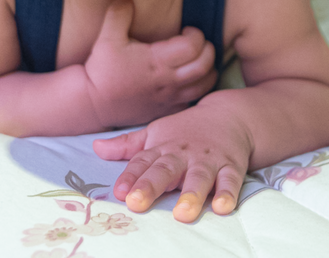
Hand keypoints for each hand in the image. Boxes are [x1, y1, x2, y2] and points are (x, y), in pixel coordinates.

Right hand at [83, 0, 217, 127]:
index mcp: (157, 62)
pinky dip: (198, 88)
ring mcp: (170, 98)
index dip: (196, 35)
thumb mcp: (107, 39)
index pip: (193, 47)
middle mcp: (168, 81)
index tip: (187, 31)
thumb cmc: (102, 71)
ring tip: (198, 60)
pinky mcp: (168, 110)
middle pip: (205, 65)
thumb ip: (119, 14)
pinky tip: (189, 79)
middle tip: (197, 43)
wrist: (93, 103)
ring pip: (204, 85)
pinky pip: (193, 101)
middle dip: (208, 50)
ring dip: (208, 70)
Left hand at [93, 101, 253, 222]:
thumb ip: (127, 145)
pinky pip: (230, 181)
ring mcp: (208, 160)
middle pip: (166, 169)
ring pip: (199, 177)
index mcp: (162, 148)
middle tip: (137, 202)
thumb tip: (96, 147)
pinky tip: (222, 207)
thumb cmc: (187, 130)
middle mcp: (183, 154)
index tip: (120, 192)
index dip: (130, 177)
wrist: (231, 116)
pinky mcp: (231, 166)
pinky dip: (227, 193)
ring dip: (191, 194)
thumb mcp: (156, 133)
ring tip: (182, 213)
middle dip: (151, 186)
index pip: (142, 162)